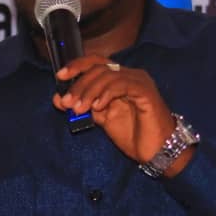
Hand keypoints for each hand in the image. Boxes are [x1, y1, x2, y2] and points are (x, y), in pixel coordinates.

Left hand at [54, 56, 193, 176]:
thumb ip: (84, 106)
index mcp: (119, 78)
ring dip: (89, 91)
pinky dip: (106, 93)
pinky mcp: (145, 90)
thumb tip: (59, 99)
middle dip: (79, 84)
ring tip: (79, 108)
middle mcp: (130, 74)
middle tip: (67, 102)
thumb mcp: (102, 118)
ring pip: (108, 75)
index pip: (96, 63)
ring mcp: (139, 80)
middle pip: (99, 68)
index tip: (60, 77)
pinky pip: (121, 84)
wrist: (156, 152)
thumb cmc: (133, 135)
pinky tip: (97, 106)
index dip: (77, 66)